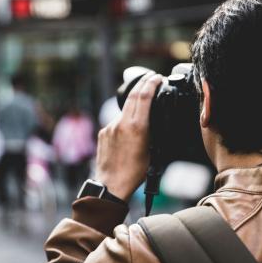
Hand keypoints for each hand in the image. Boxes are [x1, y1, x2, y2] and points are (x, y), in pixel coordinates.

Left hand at [95, 72, 162, 200]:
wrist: (111, 184)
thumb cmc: (134, 172)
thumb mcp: (151, 150)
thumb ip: (150, 131)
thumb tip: (151, 120)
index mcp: (137, 127)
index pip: (144, 96)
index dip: (151, 83)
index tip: (157, 78)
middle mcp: (121, 123)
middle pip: (133, 95)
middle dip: (143, 83)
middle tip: (151, 78)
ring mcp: (110, 126)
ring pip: (124, 108)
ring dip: (134, 101)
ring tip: (143, 103)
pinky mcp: (103, 132)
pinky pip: (116, 120)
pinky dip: (125, 118)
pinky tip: (130, 126)